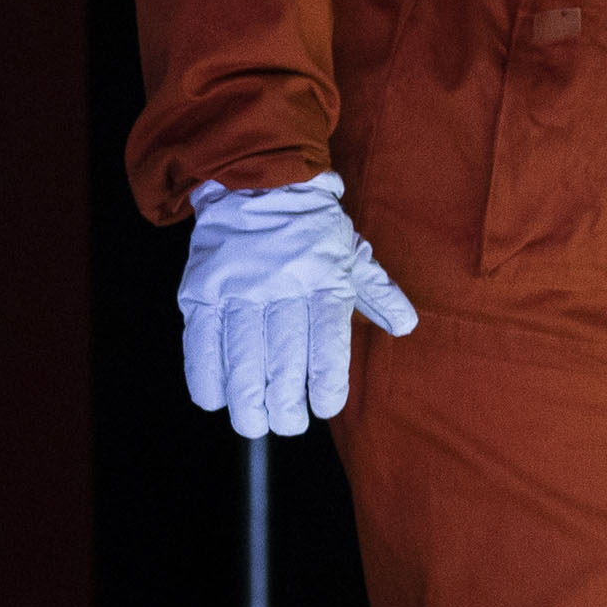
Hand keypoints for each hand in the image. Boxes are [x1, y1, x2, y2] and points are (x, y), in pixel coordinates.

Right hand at [179, 172, 420, 437]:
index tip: (325, 407)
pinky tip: (216, 400)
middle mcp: (281, 286)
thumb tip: (406, 325)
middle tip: (288, 424)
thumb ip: (379, 293)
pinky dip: (205, 376)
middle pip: (282, 359)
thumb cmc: (312, 227)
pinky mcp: (201, 290)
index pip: (326, 341)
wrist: (257, 182)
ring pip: (241, 357)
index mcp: (324, 279)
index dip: (326, 381)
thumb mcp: (353, 253)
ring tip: (255, 424)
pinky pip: (199, 341)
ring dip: (246, 400)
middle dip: (284, 403)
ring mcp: (238, 289)